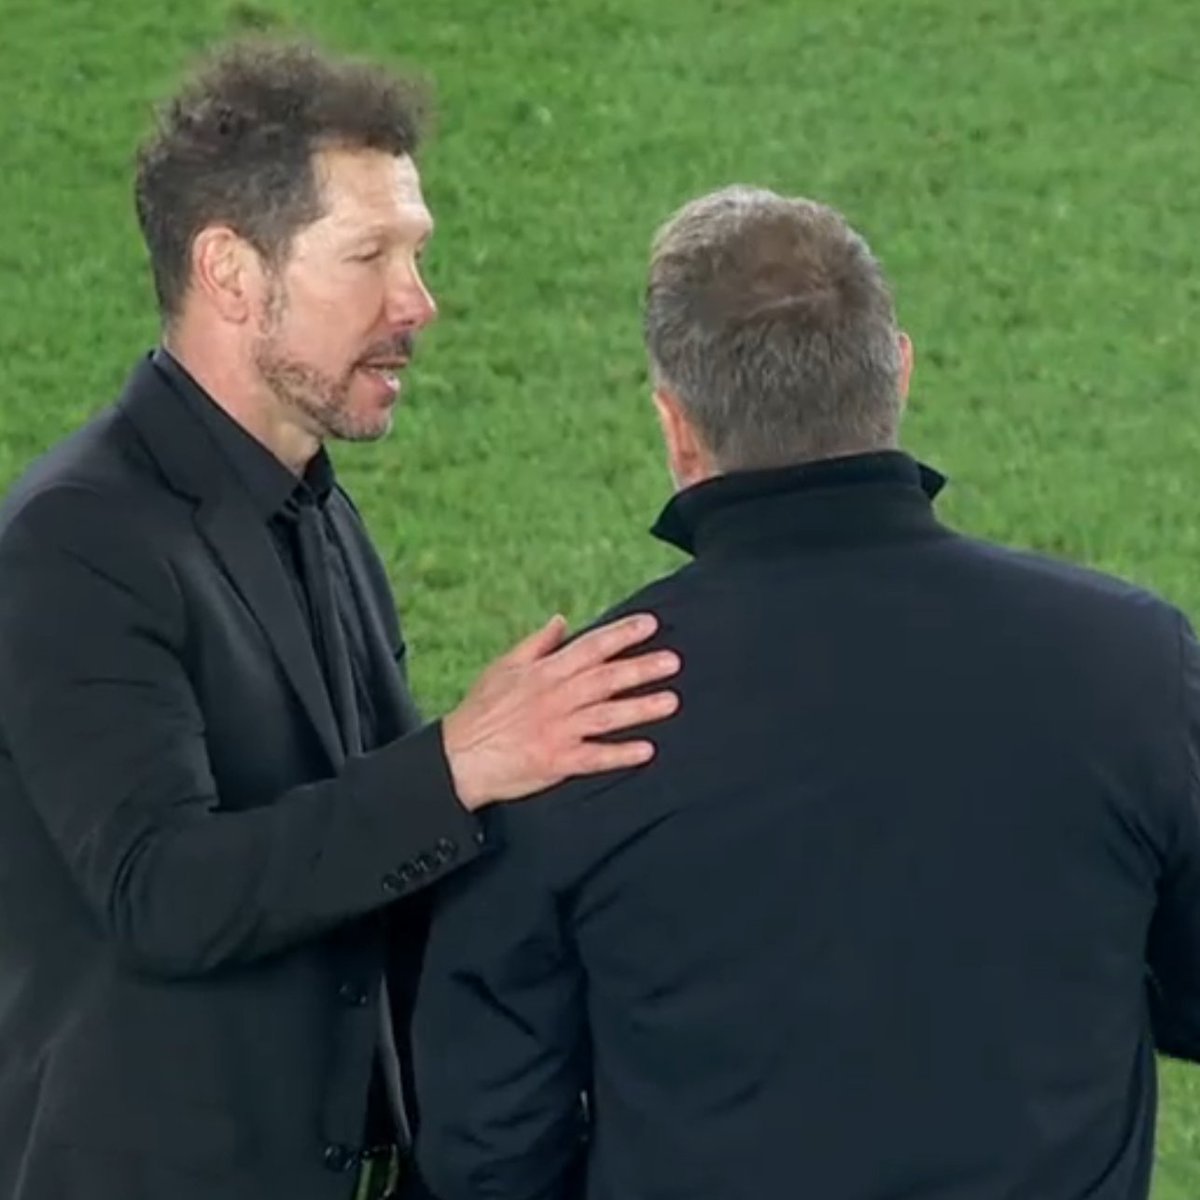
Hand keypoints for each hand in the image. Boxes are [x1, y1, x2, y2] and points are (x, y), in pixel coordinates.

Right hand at [441, 613, 680, 810]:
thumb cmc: (480, 709)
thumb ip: (537, 643)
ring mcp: (558, 731)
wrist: (459, 756)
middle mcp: (556, 699)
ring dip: (640, 709)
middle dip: (641, 669)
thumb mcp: (504, 667)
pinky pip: (595, 757)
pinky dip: (620, 754)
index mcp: (544, 673)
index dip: (621, 634)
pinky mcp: (558, 762)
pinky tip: (646, 750)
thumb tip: (562, 620)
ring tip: (671, 701)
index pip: (590, 647)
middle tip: (674, 661)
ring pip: (606, 716)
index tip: (650, 624)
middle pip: (605, 680)